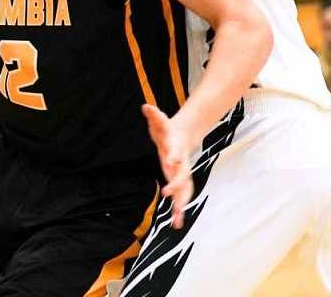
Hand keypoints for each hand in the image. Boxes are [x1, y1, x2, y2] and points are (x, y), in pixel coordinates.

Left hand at [142, 104, 194, 229]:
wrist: (182, 136)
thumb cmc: (167, 129)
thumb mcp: (159, 121)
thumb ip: (153, 114)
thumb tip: (145, 106)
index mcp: (175, 148)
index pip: (175, 152)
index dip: (173, 156)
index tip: (171, 161)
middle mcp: (181, 163)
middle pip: (182, 175)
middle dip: (177, 185)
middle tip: (169, 194)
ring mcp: (181, 173)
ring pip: (184, 190)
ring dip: (182, 205)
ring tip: (178, 222)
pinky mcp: (179, 180)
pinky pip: (181, 196)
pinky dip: (180, 209)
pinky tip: (177, 224)